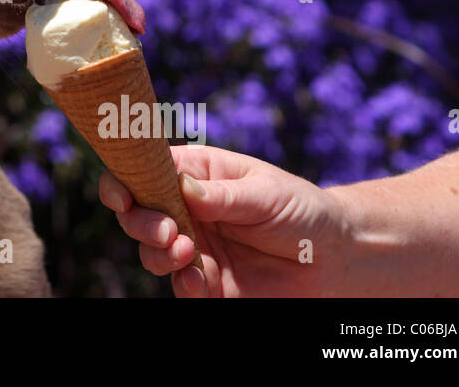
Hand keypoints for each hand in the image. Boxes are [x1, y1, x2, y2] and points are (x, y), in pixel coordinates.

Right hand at [97, 144, 349, 296]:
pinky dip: (182, 284)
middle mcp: (186, 210)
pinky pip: (180, 286)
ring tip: (186, 252)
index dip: (123, 179)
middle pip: (136, 214)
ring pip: (150, 252)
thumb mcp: (264, 193)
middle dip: (140, 222)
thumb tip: (181, 187)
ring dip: (157, 253)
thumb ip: (222, 194)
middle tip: (168, 230)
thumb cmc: (302, 210)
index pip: (143, 171)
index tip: (121, 196)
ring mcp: (195, 247)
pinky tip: (198, 280)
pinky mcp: (208, 283)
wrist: (337, 258)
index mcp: (194, 174)